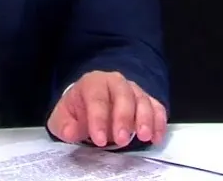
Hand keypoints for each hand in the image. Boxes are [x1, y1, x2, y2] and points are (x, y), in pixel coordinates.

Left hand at [47, 71, 167, 147]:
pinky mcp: (146, 101)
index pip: (97, 98)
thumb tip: (70, 132)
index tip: (98, 139)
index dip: (98, 119)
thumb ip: (64, 125)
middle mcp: (115, 82)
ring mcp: (132, 90)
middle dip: (123, 118)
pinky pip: (156, 107)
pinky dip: (159, 121)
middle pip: (123, 95)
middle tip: (121, 139)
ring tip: (144, 137)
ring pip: (142, 99)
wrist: (90, 103)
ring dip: (145, 119)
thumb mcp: (64, 117)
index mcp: (93, 83)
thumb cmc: (78, 110)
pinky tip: (156, 137)